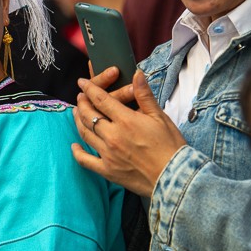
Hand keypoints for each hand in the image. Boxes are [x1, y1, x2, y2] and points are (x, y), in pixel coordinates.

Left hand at [72, 67, 186, 196]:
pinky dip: (77, 152)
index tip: (82, 82)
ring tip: (77, 113)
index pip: (101, 100)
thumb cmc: (171, 146)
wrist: (175, 177)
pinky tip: (74, 146)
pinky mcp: (107, 170)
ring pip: (85, 133)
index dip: (89, 88)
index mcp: (126, 120)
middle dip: (82, 103)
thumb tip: (137, 74)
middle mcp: (112, 136)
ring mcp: (108, 154)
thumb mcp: (160, 117)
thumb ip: (144, 96)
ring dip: (78, 121)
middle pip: (89, 115)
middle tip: (81, 97)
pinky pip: (85, 160)